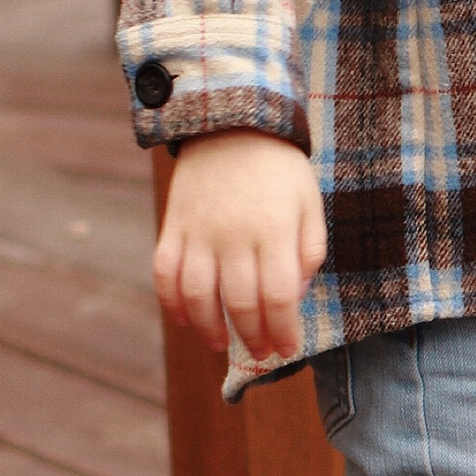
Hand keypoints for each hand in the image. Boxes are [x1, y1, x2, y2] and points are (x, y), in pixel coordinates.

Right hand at [154, 131, 325, 364]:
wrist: (231, 123)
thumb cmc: (279, 169)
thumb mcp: (310, 203)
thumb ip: (310, 250)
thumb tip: (295, 295)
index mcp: (274, 229)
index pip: (278, 296)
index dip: (282, 330)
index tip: (287, 348)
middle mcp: (234, 235)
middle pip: (240, 303)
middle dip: (253, 337)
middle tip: (262, 353)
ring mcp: (199, 231)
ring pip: (198, 296)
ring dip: (209, 329)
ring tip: (223, 344)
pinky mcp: (173, 226)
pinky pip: (165, 274)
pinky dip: (172, 303)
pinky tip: (186, 319)